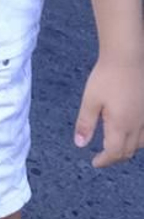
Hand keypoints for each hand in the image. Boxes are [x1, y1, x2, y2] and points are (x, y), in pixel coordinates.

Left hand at [74, 52, 143, 167]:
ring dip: (128, 149)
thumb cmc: (107, 76)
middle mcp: (137, 125)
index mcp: (121, 125)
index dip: (104, 161)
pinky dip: (139, 138)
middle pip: (128, 151)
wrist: (128, 56)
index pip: (114, 153)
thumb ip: (85, 123)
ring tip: (116, 146)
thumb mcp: (90, 100)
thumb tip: (80, 144)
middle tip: (102, 156)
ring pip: (141, 143)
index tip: (95, 163)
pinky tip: (132, 132)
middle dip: (115, 157)